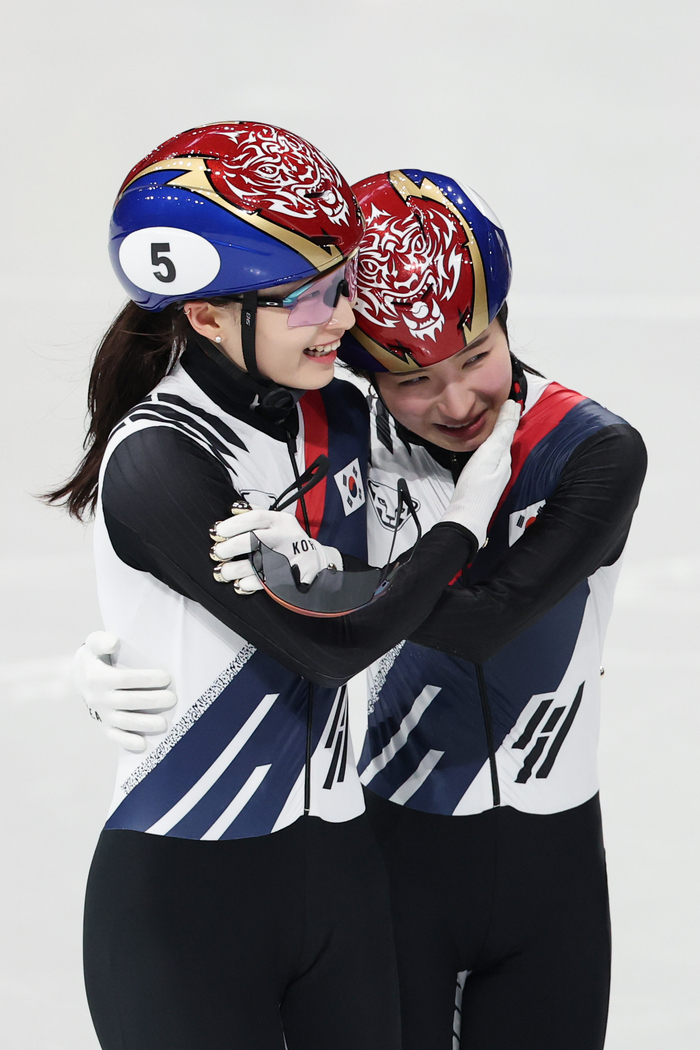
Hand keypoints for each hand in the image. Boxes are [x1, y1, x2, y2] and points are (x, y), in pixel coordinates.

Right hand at [74, 632, 176, 751]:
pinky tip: (143, 744)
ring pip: (123, 721)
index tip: (166, 677)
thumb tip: (113, 642)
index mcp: (96, 677)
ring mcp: (100, 713)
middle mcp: (98, 697)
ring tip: (164, 724)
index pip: (124, 679)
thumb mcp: (94, 642)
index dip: (145, 679)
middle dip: (152, 701)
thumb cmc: (96, 655)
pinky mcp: (103, 724)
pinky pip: (114, 735)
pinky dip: (127, 741)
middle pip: (127, 701)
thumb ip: (102, 640)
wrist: (81, 675)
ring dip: (144, 724)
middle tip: (173, 699)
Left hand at [210, 509, 342, 591]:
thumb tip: (233, 508)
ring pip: (256, 563)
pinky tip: (239, 584)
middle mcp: (285, 537)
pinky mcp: (289, 577)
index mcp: (281, 521)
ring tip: (221, 572)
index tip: (218, 532)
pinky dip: (248, 584)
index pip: (256, 517)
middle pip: (253, 539)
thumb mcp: (279, 521)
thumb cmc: (289, 540)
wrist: (317, 561)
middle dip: (230, 547)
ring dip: (234, 569)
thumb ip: (257, 513)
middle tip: (216, 552)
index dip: (234, 524)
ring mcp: (288, 558)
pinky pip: (264, 582)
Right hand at [440, 399, 520, 546]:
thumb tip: (512, 410)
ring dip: (500, 433)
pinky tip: (487, 446)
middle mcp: (503, 465)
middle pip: (506, 438)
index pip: (509, 429)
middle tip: (507, 406)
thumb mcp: (488, 455)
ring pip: (500, 447)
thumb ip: (500, 433)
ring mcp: (495, 474)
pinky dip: (492, 446)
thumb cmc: (475, 487)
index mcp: (504, 456)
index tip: (510, 400)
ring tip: (498, 420)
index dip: (509, 414)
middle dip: (507, 422)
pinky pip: (492, 457)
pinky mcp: (486, 482)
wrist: (466, 516)